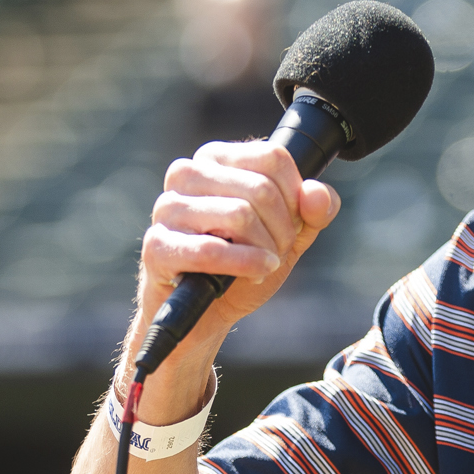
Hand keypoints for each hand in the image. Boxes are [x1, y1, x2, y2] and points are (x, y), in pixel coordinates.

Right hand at [134, 139, 341, 370]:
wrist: (207, 315)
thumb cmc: (244, 265)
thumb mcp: (289, 236)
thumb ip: (313, 212)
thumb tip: (317, 194)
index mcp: (215, 158)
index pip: (272, 158)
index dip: (295, 197)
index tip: (293, 224)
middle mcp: (186, 174)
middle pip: (260, 188)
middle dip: (283, 230)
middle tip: (277, 252)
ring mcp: (167, 208)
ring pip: (239, 215)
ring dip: (265, 249)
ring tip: (265, 264)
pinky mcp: (156, 246)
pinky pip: (210, 250)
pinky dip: (246, 264)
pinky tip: (258, 274)